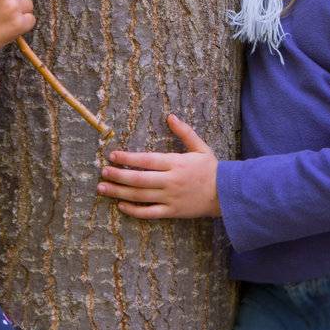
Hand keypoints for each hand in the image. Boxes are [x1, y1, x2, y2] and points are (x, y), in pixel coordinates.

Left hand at [98, 114, 220, 218]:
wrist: (227, 194)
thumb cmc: (212, 169)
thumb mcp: (201, 147)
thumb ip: (185, 132)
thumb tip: (170, 117)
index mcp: (176, 163)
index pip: (146, 160)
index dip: (128, 158)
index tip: (113, 156)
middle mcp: (170, 181)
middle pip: (138, 179)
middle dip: (118, 176)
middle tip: (102, 172)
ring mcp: (170, 198)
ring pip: (140, 196)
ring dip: (119, 192)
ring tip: (103, 188)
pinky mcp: (172, 212)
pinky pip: (149, 213)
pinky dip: (133, 211)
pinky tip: (121, 206)